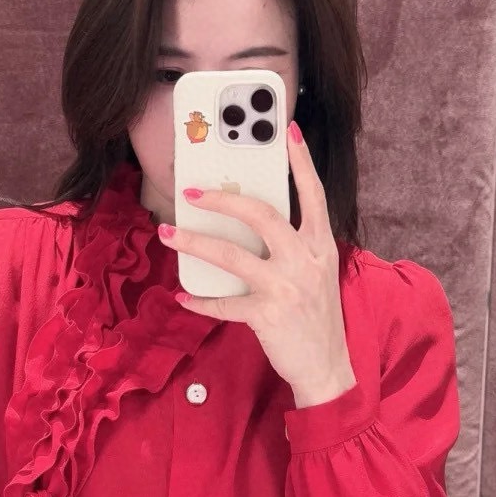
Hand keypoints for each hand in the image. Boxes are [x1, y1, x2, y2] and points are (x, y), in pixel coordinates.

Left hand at [162, 121, 355, 406]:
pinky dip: (199, 300)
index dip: (301, 160)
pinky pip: (223, 303)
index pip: (313, 193)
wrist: (327, 367)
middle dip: (223, 199)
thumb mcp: (316, 274)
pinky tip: (183, 297)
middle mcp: (306, 260)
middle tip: (194, 192)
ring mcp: (286, 287)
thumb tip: (249, 224)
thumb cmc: (316, 317)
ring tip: (168, 234)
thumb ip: (293, 247)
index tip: (287, 129)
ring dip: (194, 242)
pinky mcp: (267, 314)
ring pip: (232, 255)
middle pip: (261, 215)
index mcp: (320, 246)